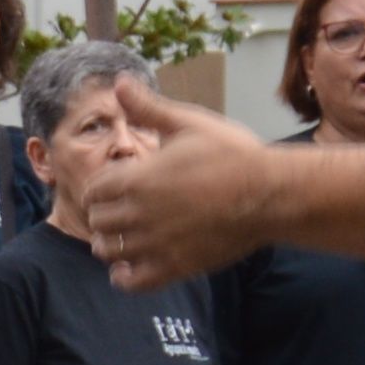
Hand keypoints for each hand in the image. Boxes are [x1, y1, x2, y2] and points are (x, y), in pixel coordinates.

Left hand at [57, 87, 274, 290]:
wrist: (271, 194)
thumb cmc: (233, 154)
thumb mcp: (188, 123)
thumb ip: (148, 108)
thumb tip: (119, 82)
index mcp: (137, 178)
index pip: (93, 190)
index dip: (100, 188)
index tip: (115, 186)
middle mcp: (140, 213)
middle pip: (97, 221)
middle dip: (103, 215)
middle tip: (118, 211)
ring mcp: (156, 244)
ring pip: (108, 251)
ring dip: (110, 244)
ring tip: (123, 237)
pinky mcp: (175, 267)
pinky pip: (132, 282)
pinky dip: (124, 277)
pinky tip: (130, 267)